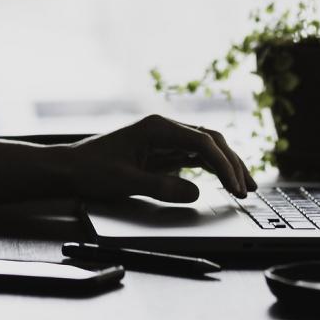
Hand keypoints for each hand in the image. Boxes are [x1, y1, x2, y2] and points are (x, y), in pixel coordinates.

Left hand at [65, 115, 256, 202]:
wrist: (71, 167)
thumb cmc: (92, 170)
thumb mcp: (125, 182)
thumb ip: (161, 186)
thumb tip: (196, 191)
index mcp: (156, 128)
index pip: (202, 141)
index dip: (223, 164)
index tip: (235, 186)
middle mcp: (164, 128)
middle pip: (210, 140)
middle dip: (232, 163)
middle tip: (248, 189)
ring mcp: (165, 139)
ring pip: (206, 147)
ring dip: (226, 164)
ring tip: (245, 186)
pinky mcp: (163, 151)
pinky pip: (195, 156)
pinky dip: (212, 168)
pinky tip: (224, 181)